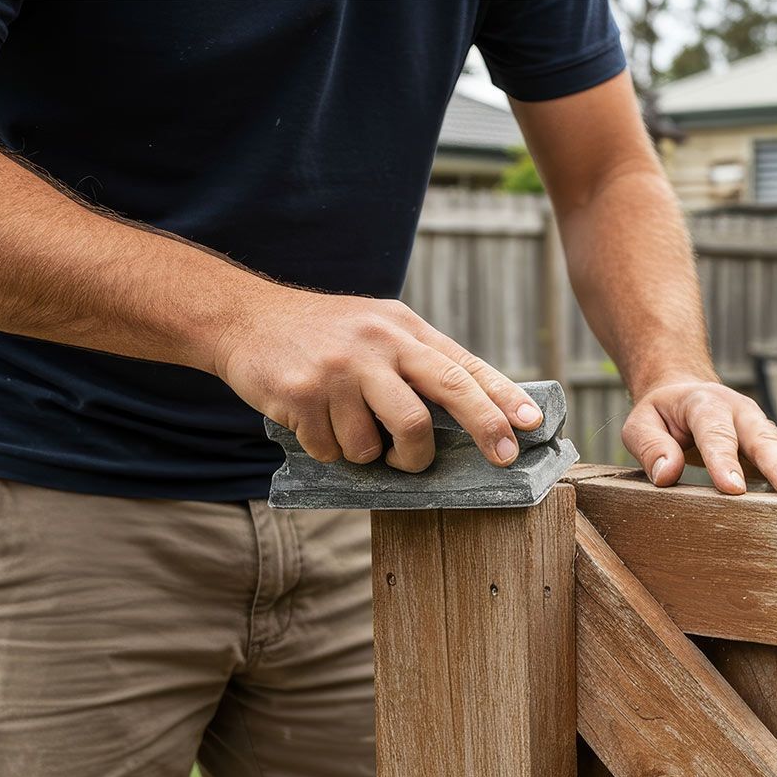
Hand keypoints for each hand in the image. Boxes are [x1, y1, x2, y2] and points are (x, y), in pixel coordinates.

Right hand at [211, 289, 541, 470]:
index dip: (503, 397)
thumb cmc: (325, 333)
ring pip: (382, 444)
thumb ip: (419, 361)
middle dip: (483, 429)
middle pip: (444, 393)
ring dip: (374, 457)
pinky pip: (335, 451)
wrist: (244, 318)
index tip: (532, 425)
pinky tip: (315, 422)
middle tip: (503, 458)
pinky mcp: (304, 396)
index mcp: (403, 328)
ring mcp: (341, 370)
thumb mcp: (378, 326)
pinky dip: (331, 450)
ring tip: (355, 434)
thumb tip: (478, 412)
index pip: (464, 364)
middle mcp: (377, 343)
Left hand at [623, 379, 776, 498]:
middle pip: (764, 440)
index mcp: (705, 405)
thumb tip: (666, 475)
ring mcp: (761, 427)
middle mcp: (740, 412)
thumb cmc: (661, 414)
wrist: (685, 389)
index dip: (724, 461)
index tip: (732, 489)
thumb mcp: (640, 424)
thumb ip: (650, 446)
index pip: (716, 434)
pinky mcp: (773, 442)